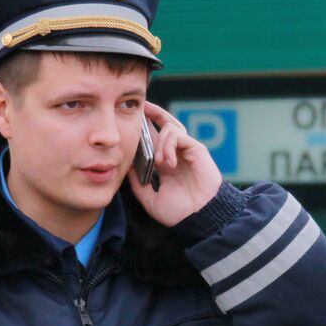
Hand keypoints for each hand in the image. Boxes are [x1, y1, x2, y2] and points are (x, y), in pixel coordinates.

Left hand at [129, 101, 223, 227]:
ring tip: (158, 162)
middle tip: (140, 108)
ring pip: (170, 127)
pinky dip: (169, 145)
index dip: (144, 128)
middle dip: (152, 113)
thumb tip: (126, 167)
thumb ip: (138, 183)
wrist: (198, 218)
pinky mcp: (196, 149)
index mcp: (166, 164)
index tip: (130, 121)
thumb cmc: (179, 212)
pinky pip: (178, 135)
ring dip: (159, 143)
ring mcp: (187, 150)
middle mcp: (177, 154)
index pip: (155, 139)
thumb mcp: (150, 199)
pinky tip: (167, 162)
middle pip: (165, 124)